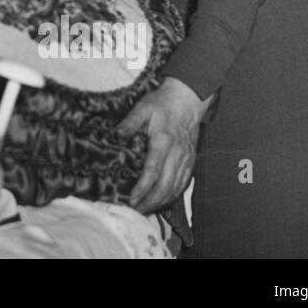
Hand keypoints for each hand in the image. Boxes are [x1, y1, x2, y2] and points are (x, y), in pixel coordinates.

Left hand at [116, 77, 206, 214]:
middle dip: (151, 201)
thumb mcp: (143, 107)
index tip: (132, 199)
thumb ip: (130, 122)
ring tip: (146, 209)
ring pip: (176, 187)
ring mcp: (186, 158)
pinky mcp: (191, 159)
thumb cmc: (163, 102)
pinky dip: (174, 195)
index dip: (143, 188)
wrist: (188, 98)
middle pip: (166, 185)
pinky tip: (164, 200)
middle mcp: (177, 153)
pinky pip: (184, 182)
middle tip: (136, 210)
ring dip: (162, 201)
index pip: (153, 171)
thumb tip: (116, 135)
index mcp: (164, 141)